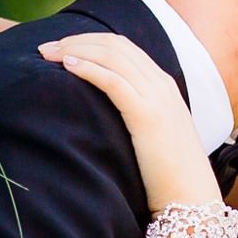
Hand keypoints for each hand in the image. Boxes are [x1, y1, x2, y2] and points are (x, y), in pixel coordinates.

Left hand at [39, 33, 221, 210]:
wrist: (192, 198)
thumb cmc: (169, 173)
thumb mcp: (153, 135)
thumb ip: (136, 115)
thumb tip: (104, 114)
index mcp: (163, 85)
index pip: (123, 47)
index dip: (89, 41)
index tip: (60, 47)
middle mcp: (161, 84)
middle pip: (114, 45)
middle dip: (76, 40)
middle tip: (45, 48)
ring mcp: (157, 97)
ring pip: (112, 56)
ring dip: (75, 49)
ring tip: (48, 54)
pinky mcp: (148, 116)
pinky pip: (114, 81)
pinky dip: (88, 68)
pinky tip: (67, 66)